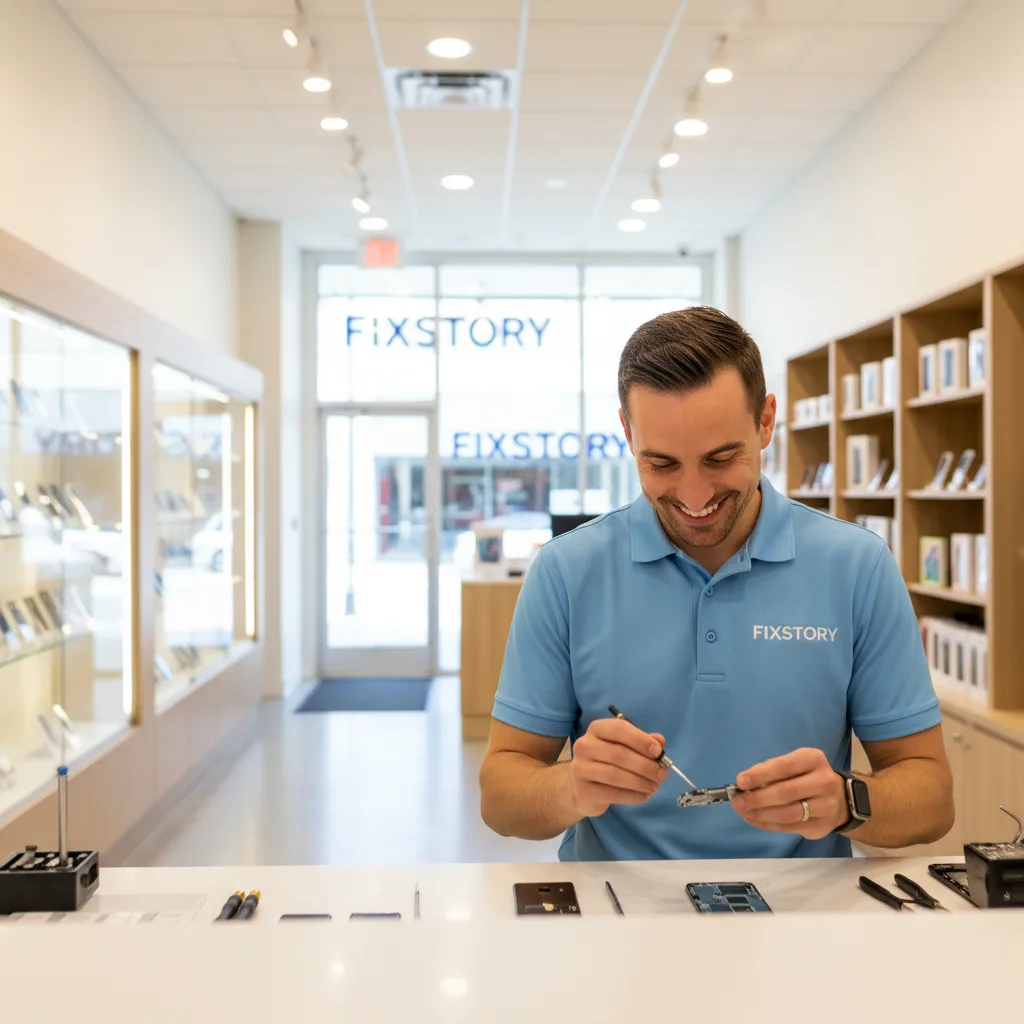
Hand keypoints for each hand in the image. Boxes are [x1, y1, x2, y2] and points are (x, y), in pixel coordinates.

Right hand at [568, 719, 668, 818]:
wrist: (582, 789)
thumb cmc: (607, 762)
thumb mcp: (624, 747)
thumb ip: (642, 742)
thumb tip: (660, 741)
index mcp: (597, 729)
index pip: (619, 728)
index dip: (640, 740)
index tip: (658, 752)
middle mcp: (584, 745)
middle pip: (619, 754)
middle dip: (645, 765)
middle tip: (662, 774)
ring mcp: (580, 768)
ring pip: (615, 775)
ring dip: (640, 782)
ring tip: (654, 786)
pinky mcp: (583, 790)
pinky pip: (612, 793)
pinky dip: (632, 796)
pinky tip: (644, 796)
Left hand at [730, 748, 847, 839]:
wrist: (840, 799)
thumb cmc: (807, 776)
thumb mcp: (793, 764)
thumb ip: (770, 770)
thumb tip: (744, 783)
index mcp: (813, 759)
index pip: (784, 766)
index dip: (760, 775)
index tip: (740, 782)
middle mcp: (824, 781)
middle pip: (786, 792)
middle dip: (757, 798)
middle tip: (737, 801)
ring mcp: (826, 806)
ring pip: (788, 813)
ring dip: (761, 814)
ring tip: (743, 812)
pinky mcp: (822, 826)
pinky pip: (790, 827)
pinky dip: (768, 824)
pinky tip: (754, 820)